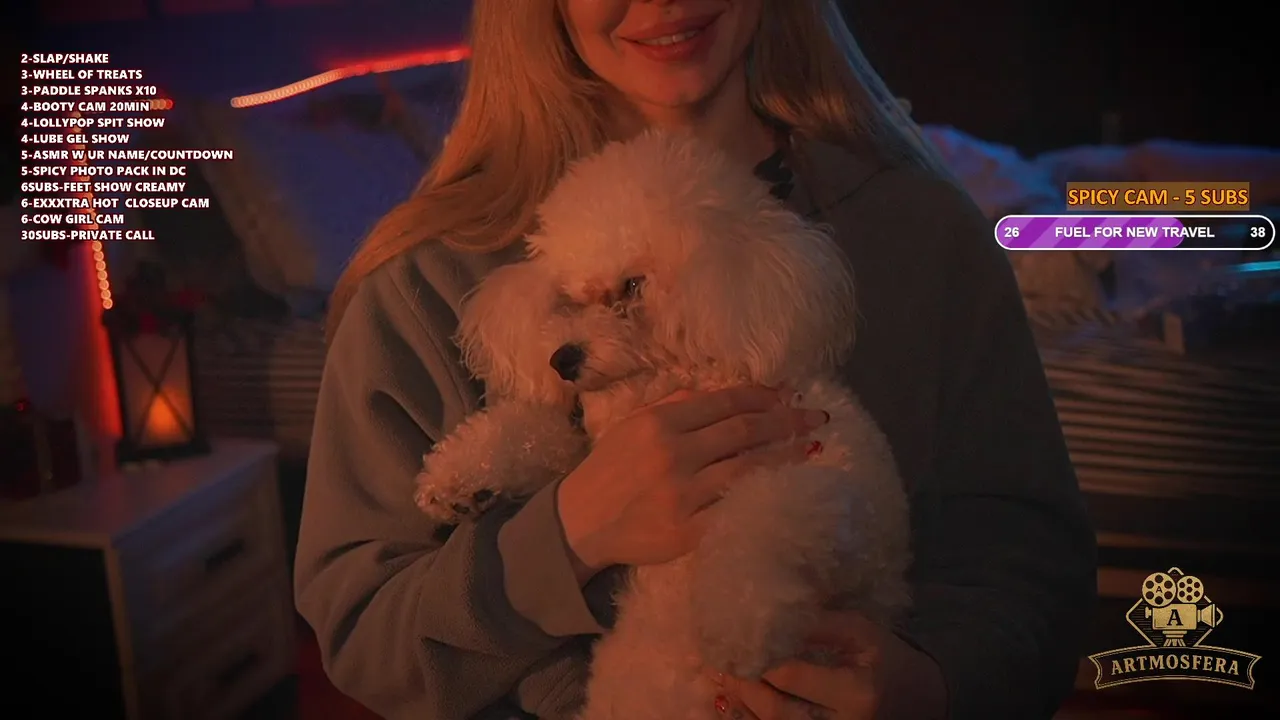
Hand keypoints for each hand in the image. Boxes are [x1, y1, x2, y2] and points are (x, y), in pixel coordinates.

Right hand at [557, 385, 827, 572]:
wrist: (580, 523)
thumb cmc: (609, 469)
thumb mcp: (632, 425)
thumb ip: (674, 406)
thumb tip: (715, 392)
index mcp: (662, 423)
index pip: (725, 403)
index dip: (763, 397)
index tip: (789, 395)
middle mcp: (675, 454)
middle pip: (744, 432)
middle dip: (787, 422)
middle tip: (817, 418)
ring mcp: (684, 495)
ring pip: (748, 469)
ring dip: (786, 457)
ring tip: (812, 449)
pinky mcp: (689, 531)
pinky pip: (736, 509)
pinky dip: (764, 497)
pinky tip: (786, 488)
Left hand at [708, 610, 945, 719]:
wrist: (919, 700)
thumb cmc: (887, 659)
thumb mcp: (861, 631)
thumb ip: (818, 623)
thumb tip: (770, 609)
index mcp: (855, 692)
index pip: (791, 675)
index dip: (759, 656)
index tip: (736, 636)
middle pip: (775, 710)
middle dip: (743, 684)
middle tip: (721, 660)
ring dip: (743, 703)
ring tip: (724, 676)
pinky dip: (755, 717)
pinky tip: (739, 698)